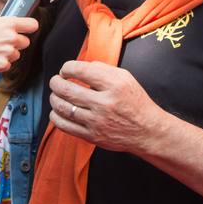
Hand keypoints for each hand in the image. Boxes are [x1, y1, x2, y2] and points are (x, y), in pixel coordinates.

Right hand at [0, 14, 37, 76]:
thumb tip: (6, 14)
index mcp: (8, 24)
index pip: (32, 25)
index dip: (29, 27)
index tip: (26, 29)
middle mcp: (11, 37)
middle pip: (26, 42)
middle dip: (16, 43)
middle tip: (1, 42)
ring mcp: (7, 52)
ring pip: (17, 54)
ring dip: (8, 54)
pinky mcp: (3, 65)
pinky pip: (8, 65)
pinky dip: (0, 64)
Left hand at [48, 60, 168, 153]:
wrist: (148, 131)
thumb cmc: (135, 102)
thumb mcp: (126, 78)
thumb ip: (103, 69)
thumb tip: (79, 67)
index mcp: (114, 85)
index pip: (81, 71)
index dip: (67, 68)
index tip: (65, 70)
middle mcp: (105, 103)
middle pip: (67, 89)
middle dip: (55, 82)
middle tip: (56, 81)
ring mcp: (97, 121)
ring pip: (63, 107)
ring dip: (54, 98)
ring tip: (56, 95)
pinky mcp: (92, 136)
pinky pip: (64, 125)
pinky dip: (55, 116)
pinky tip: (57, 111)